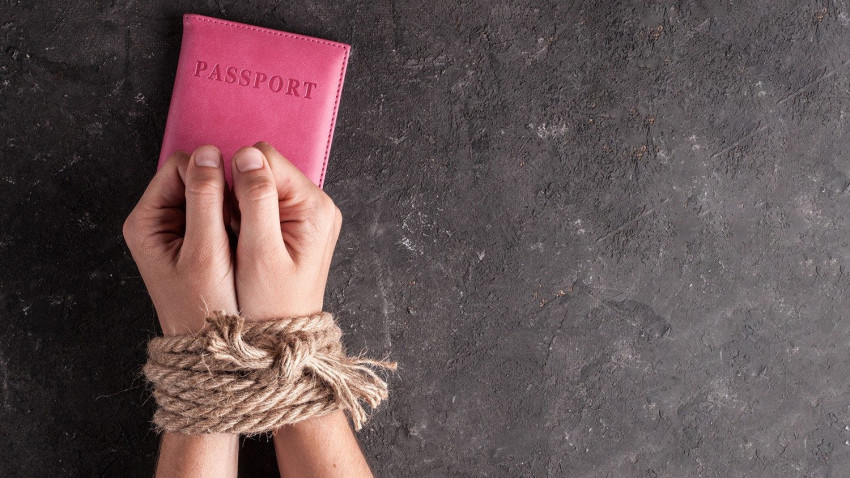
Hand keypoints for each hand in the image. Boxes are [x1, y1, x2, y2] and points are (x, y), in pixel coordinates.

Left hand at [123, 144, 236, 334]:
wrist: (214, 350)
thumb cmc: (206, 308)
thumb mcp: (206, 253)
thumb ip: (205, 200)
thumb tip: (207, 153)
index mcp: (148, 220)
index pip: (182, 167)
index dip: (212, 177)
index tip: (232, 206)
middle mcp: (158, 221)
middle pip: (196, 178)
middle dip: (223, 195)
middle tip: (236, 229)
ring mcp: (177, 231)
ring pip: (211, 196)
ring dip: (231, 209)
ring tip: (240, 240)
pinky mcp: (196, 241)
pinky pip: (219, 215)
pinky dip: (234, 223)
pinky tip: (242, 244)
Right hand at [228, 142, 371, 476]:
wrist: (282, 340)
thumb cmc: (270, 305)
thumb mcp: (259, 253)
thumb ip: (256, 200)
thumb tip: (246, 154)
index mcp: (312, 206)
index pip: (264, 158)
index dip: (234, 177)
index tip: (226, 215)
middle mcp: (315, 204)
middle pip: (261, 169)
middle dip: (237, 193)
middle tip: (232, 234)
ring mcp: (305, 214)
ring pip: (257, 186)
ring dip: (238, 207)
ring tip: (237, 243)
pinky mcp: (294, 225)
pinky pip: (260, 204)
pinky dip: (243, 218)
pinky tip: (240, 244)